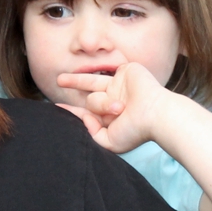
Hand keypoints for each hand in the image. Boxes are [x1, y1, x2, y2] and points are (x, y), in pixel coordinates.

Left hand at [54, 61, 171, 153]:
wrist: (155, 113)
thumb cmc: (135, 130)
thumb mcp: (110, 142)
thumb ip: (93, 134)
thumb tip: (84, 118)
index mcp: (111, 117)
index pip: (87, 112)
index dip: (71, 110)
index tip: (56, 107)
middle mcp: (114, 100)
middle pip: (89, 94)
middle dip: (74, 86)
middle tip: (58, 81)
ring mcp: (120, 86)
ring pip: (93, 82)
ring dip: (77, 81)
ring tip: (65, 83)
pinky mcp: (126, 72)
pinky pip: (108, 68)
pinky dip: (102, 69)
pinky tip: (99, 70)